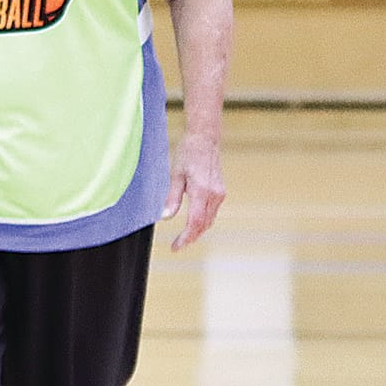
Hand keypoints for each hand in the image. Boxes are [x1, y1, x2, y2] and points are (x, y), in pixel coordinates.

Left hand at [162, 133, 224, 250]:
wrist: (206, 139)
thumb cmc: (188, 154)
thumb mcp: (175, 175)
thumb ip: (172, 198)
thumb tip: (165, 217)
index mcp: (202, 191)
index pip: (195, 222)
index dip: (186, 237)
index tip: (176, 247)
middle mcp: (214, 195)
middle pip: (203, 225)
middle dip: (191, 237)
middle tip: (177, 246)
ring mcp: (219, 194)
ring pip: (209, 220)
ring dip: (197, 231)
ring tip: (183, 238)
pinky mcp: (220, 192)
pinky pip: (212, 212)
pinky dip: (203, 221)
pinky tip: (192, 224)